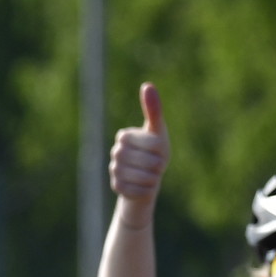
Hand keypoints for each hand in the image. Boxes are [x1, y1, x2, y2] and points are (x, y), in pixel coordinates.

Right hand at [109, 82, 168, 216]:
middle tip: (156, 166)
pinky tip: (144, 187)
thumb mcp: (157, 132)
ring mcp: (114, 169)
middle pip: (149, 162)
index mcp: (125, 135)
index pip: (153, 144)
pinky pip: (138, 191)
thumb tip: (147, 85)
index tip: (158, 152)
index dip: (161, 151)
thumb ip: (153, 110)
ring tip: (151, 176)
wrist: (146, 180)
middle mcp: (116, 151)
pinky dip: (146, 191)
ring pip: (143, 178)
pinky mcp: (116, 187)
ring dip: (153, 180)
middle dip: (158, 167)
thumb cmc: (154, 152)